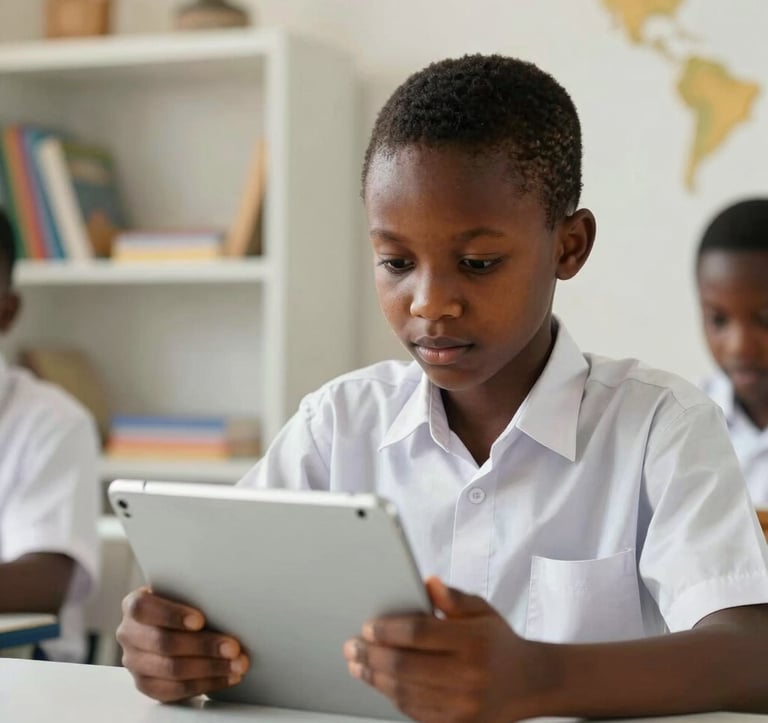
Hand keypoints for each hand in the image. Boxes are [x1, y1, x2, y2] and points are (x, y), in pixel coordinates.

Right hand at [117, 587, 249, 702]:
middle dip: (204, 646)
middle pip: (164, 643)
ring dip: (210, 668)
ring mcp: (135, 662)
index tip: (200, 620)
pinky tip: (226, 677)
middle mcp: (129, 634)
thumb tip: (227, 604)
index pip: (143, 607)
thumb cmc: (181, 603)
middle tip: (233, 647)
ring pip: (171, 670)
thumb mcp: (182, 592)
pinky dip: (205, 684)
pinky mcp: (146, 685)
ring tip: (236, 664)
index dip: (171, 614)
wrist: (170, 624)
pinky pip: (175, 691)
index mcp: (134, 606)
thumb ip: (193, 595)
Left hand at [343, 577, 548, 721]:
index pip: (419, 633)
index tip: (367, 626)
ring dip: (374, 677)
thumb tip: (427, 582)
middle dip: (371, 655)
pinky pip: (414, 711)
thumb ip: (453, 597)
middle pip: (404, 665)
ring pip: (404, 692)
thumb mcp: (482, 610)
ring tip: (358, 665)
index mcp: (473, 641)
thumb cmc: (498, 642)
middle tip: (352, 646)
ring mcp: (462, 705)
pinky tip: (380, 682)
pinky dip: (392, 696)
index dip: (387, 630)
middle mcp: (468, 676)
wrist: (529, 683)